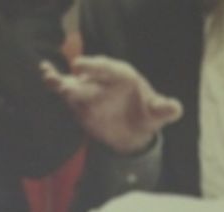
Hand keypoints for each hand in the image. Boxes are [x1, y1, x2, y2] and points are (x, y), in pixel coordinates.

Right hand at [40, 55, 182, 154]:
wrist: (133, 132)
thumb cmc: (145, 115)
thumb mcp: (156, 114)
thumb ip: (164, 109)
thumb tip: (177, 109)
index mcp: (122, 74)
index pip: (108, 68)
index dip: (96, 66)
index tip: (82, 68)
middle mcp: (103, 78)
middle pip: (90, 72)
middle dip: (81, 72)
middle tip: (71, 73)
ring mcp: (90, 88)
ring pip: (74, 82)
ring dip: (61, 79)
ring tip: (49, 76)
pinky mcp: (79, 101)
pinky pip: (66, 91)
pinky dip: (56, 85)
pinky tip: (46, 77)